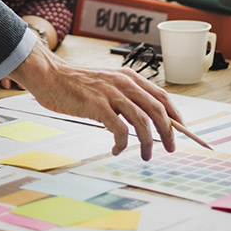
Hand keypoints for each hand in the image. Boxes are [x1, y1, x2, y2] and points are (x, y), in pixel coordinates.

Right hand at [9, 46, 179, 159]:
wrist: (49, 75)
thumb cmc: (75, 83)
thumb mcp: (106, 84)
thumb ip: (124, 97)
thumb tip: (144, 119)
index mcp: (129, 77)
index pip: (162, 96)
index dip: (175, 115)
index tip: (181, 130)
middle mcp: (124, 83)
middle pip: (158, 109)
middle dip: (168, 132)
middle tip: (169, 148)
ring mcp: (111, 93)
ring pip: (142, 121)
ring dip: (147, 142)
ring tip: (145, 155)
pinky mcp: (97, 105)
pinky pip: (119, 129)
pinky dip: (123, 144)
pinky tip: (117, 150)